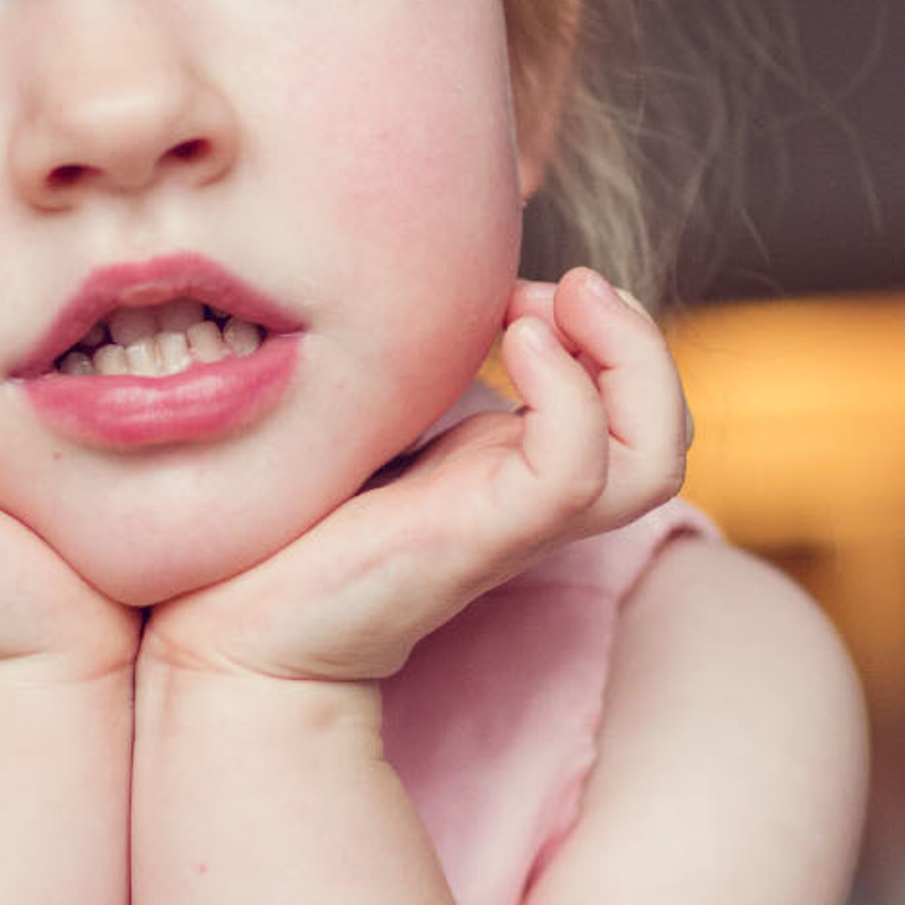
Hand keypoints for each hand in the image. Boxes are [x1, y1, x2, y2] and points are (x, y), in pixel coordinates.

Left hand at [140, 267, 690, 686]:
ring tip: (549, 308)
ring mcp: (515, 518)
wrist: (235, 622)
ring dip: (630, 361)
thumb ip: (420, 361)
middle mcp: (533, 494)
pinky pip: (574, 472)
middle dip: (641, 338)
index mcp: (517, 463)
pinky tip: (511, 337)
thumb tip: (443, 282)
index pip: (637, 410)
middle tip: (570, 286)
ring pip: (654, 458)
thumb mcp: (375, 412)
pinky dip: (567, 393)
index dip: (609, 329)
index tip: (520, 290)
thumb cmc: (292, 513)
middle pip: (669, 434)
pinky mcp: (482, 538)